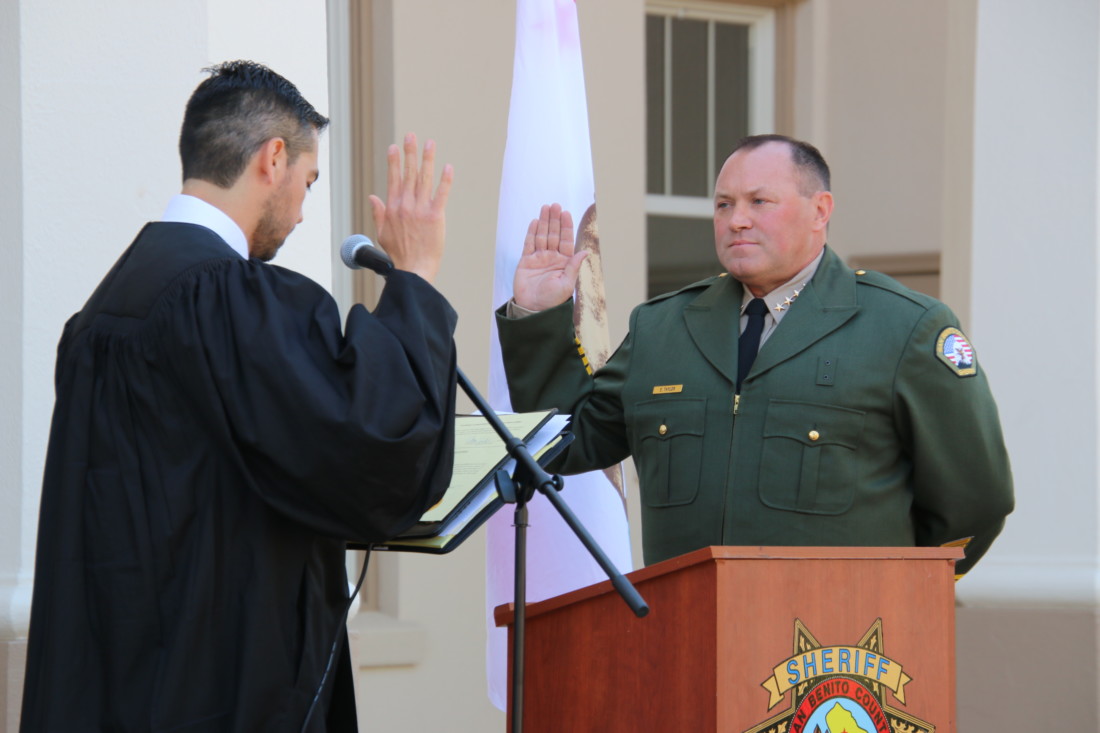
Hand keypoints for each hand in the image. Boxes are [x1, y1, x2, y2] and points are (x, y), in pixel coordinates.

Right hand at [368, 133, 453, 283]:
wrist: (413, 268)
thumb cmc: (398, 254)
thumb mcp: (381, 233)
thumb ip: (378, 212)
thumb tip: (373, 196)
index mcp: (392, 207)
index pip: (393, 178)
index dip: (394, 162)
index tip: (395, 147)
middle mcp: (405, 205)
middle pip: (408, 173)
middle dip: (410, 153)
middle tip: (411, 135)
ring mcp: (420, 209)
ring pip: (424, 179)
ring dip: (427, 159)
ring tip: (429, 143)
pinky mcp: (435, 216)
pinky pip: (441, 194)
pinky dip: (445, 180)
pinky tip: (448, 167)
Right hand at [513, 203, 586, 310]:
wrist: (533, 309)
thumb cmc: (552, 300)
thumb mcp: (566, 284)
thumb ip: (573, 267)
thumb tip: (585, 252)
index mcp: (564, 262)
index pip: (566, 240)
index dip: (566, 226)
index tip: (566, 213)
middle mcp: (552, 257)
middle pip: (553, 234)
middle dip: (554, 220)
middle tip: (555, 205)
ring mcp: (539, 258)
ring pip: (542, 236)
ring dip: (543, 222)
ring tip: (545, 208)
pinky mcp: (526, 261)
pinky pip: (529, 244)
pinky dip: (531, 233)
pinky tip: (535, 222)